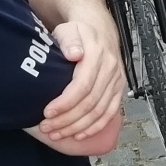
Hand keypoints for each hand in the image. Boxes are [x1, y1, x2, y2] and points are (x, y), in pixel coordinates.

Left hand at [39, 18, 125, 140]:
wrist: (100, 30)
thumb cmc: (79, 33)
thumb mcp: (69, 30)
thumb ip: (69, 40)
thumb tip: (74, 54)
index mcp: (97, 54)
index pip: (82, 85)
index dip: (65, 103)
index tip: (46, 113)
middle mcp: (110, 69)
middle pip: (90, 102)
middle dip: (67, 120)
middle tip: (47, 128)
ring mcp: (117, 80)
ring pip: (99, 111)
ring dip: (78, 127)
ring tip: (57, 134)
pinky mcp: (119, 89)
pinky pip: (110, 113)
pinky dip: (96, 127)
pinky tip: (80, 135)